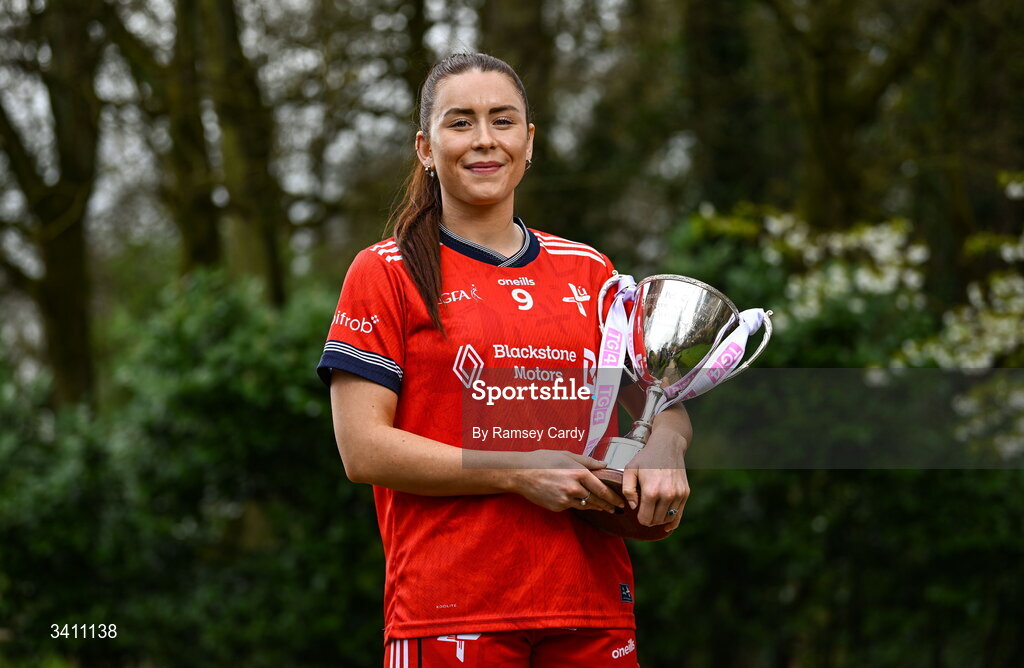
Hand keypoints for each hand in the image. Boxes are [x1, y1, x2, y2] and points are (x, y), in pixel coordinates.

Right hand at [510, 450, 626, 513]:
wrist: (521, 474)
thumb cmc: (543, 460)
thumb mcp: (566, 455)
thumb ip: (587, 461)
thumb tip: (604, 463)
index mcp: (579, 473)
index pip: (602, 489)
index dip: (613, 497)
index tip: (620, 502)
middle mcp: (574, 488)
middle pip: (596, 500)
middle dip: (607, 506)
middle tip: (615, 509)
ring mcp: (565, 500)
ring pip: (585, 505)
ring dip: (594, 507)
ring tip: (602, 508)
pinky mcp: (557, 507)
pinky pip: (571, 506)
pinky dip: (575, 503)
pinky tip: (578, 501)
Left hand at [621, 430, 688, 532]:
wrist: (668, 445)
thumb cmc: (646, 458)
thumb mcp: (630, 469)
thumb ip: (628, 490)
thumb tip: (634, 507)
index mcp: (651, 491)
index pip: (645, 519)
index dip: (640, 519)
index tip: (638, 513)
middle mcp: (667, 495)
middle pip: (656, 521)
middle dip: (649, 520)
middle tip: (644, 512)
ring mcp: (678, 494)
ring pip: (667, 519)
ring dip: (659, 519)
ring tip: (653, 512)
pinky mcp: (685, 493)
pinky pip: (679, 514)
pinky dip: (672, 521)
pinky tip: (667, 526)